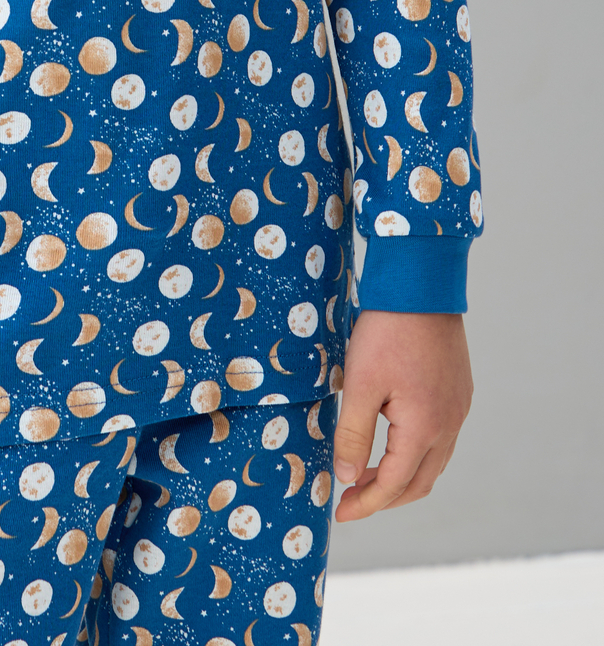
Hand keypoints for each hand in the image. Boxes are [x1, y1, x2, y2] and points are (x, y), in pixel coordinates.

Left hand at [332, 310, 472, 521]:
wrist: (421, 286)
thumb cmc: (386, 332)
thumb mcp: (360, 384)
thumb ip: (352, 434)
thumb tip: (345, 477)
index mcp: (425, 429)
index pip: (393, 484)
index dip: (366, 503)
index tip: (340, 513)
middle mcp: (449, 425)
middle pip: (419, 482)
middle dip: (384, 496)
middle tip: (351, 499)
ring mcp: (458, 408)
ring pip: (433, 462)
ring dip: (400, 475)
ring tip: (364, 472)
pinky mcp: (459, 392)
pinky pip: (441, 438)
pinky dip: (415, 452)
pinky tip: (390, 439)